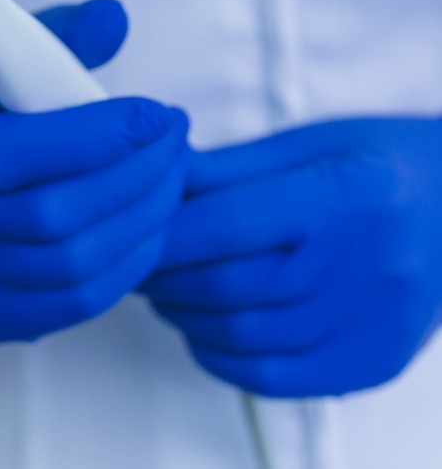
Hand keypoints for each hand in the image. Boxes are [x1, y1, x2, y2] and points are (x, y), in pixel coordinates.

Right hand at [0, 0, 188, 341]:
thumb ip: (54, 36)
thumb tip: (116, 17)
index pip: (15, 151)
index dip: (99, 135)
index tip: (158, 114)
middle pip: (54, 216)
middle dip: (137, 176)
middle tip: (176, 143)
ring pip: (72, 266)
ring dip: (142, 222)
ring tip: (172, 180)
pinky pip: (73, 304)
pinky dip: (126, 266)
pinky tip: (148, 228)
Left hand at [141, 117, 441, 396]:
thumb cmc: (384, 162)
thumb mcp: (310, 143)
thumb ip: (231, 167)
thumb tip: (161, 179)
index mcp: (342, 196)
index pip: (225, 225)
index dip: (164, 233)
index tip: (135, 230)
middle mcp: (362, 266)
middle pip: (226, 285)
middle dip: (163, 276)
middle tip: (141, 262)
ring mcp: (371, 324)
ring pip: (242, 336)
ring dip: (184, 316)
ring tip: (167, 291)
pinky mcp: (372, 362)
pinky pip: (275, 378)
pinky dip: (222, 358)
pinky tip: (205, 331)